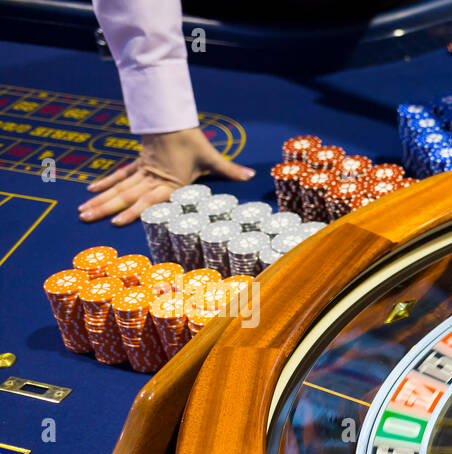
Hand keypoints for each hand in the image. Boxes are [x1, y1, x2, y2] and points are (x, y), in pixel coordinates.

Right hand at [79, 127, 254, 225]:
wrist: (172, 116)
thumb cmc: (191, 139)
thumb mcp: (210, 156)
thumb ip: (229, 169)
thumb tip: (251, 175)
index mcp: (169, 181)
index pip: (148, 199)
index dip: (132, 211)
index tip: (117, 222)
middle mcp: (152, 178)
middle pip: (125, 194)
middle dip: (106, 208)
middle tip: (85, 218)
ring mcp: (142, 170)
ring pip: (118, 187)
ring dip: (100, 199)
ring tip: (82, 210)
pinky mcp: (138, 163)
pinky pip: (119, 174)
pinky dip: (105, 183)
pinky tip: (90, 190)